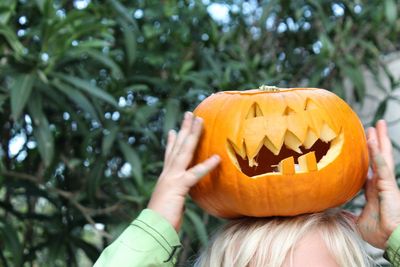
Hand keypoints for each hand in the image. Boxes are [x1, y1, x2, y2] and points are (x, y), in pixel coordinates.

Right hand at [147, 112, 219, 230]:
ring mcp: (171, 178)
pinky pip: (194, 174)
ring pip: (183, 151)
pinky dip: (206, 165)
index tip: (174, 130)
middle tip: (190, 114)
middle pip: (177, 146)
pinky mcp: (177, 187)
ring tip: (199, 120)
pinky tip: (217, 158)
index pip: (169, 156)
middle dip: (184, 129)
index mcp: (165, 178)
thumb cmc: (161, 223)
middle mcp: (167, 174)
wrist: (151, 232)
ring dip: (192, 135)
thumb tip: (178, 201)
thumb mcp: (170, 206)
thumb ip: (175, 199)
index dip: (172, 142)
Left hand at [357, 120, 399, 248]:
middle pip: (377, 157)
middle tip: (370, 127)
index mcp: (373, 189)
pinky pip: (382, 167)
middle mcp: (380, 183)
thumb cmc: (378, 233)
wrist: (390, 240)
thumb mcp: (357, 221)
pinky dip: (377, 154)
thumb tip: (332, 214)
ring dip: (379, 140)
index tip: (360, 145)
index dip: (365, 156)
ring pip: (382, 156)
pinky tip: (373, 142)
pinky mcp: (389, 186)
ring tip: (377, 125)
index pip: (368, 168)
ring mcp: (386, 183)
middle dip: (375, 141)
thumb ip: (346, 215)